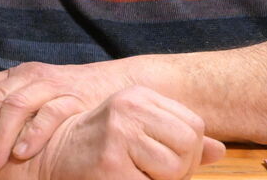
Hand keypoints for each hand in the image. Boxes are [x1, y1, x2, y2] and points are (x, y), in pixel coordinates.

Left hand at [0, 61, 135, 171]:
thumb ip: (6, 108)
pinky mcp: (73, 98)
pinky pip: (49, 113)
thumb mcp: (31, 96)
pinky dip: (33, 133)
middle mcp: (28, 76)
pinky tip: (22, 152)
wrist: (112, 84)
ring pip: (17, 104)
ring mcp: (51, 85)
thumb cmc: (63, 97)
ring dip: (1, 135)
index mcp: (13, 75)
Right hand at [37, 87, 224, 179]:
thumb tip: (219, 150)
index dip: (188, 151)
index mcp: (138, 96)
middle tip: (151, 173)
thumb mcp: (137, 132)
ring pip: (174, 168)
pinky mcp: (110, 163)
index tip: (163, 160)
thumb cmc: (97, 148)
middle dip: (179, 168)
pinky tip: (121, 179)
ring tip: (135, 175)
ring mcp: (118, 134)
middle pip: (188, 143)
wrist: (48, 157)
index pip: (193, 125)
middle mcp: (129, 107)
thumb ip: (175, 138)